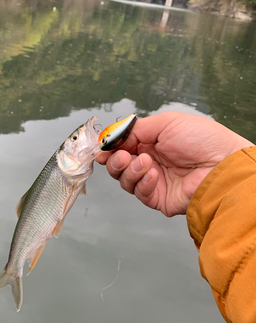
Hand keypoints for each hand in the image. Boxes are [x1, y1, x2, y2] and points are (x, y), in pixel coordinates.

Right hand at [97, 111, 253, 216]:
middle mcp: (150, 162)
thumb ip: (135, 129)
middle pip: (118, 166)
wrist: (222, 165)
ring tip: (146, 163)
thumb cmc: (201, 139)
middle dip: (115, 161)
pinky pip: (140, 193)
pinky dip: (143, 183)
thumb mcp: (165, 124)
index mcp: (151, 143)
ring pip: (125, 181)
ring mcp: (154, 181)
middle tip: (123, 157)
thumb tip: (111, 137)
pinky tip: (154, 175)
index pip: (122, 147)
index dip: (109, 148)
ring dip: (130, 171)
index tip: (101, 149)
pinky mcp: (159, 199)